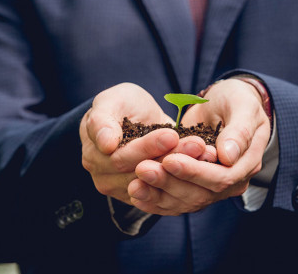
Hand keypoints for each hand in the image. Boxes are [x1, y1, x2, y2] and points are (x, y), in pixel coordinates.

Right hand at [79, 83, 215, 204]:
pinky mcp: (144, 197)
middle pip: (140, 173)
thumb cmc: (121, 105)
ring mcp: (122, 190)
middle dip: (170, 157)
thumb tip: (106, 144)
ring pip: (156, 183)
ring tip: (203, 151)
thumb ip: (103, 120)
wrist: (135, 118)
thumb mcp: (111, 101)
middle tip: (197, 143)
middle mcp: (104, 177)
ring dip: (182, 169)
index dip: (147, 147)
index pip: (121, 157)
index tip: (171, 135)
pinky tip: (203, 163)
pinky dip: (186, 178)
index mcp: (94, 154)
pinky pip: (166, 192)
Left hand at [128, 79, 270, 214]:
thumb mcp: (242, 106)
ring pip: (184, 200)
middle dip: (170, 182)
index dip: (195, 172)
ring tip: (134, 182)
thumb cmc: (237, 99)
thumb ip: (239, 130)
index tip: (169, 160)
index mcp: (247, 164)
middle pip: (200, 194)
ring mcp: (212, 187)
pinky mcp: (193, 187)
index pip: (222, 178)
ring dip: (158, 193)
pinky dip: (155, 199)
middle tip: (143, 169)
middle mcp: (231, 181)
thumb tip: (228, 156)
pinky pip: (174, 201)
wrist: (226, 103)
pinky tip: (136, 194)